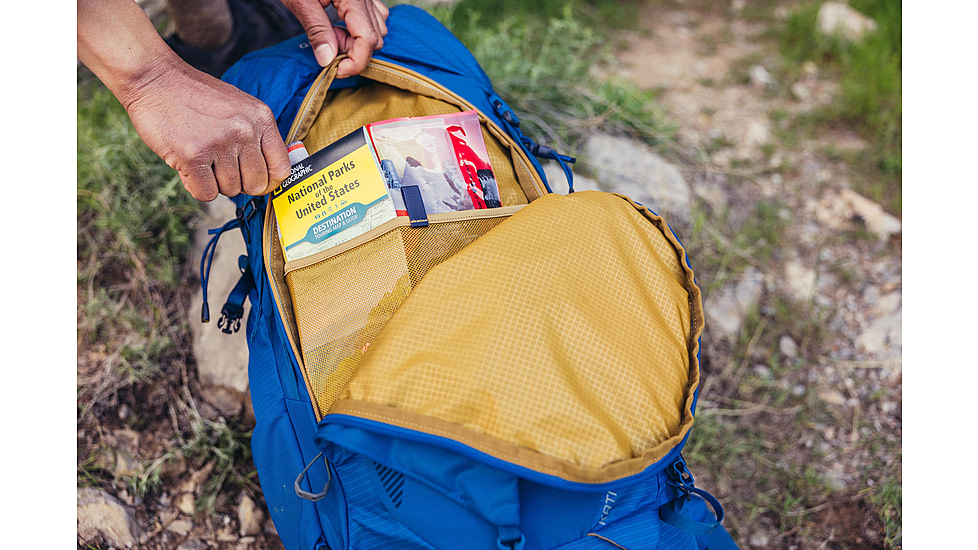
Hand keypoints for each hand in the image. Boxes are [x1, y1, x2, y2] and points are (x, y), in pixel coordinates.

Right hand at [124, 59, 290, 200]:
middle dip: (238, 182)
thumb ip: (257, 136)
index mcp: (261, 118)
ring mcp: (220, 143)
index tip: (255, 180)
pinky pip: (206, 194)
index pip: (281, 168)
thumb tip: (271, 176)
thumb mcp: (239, 107)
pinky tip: (189, 166)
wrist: (154, 78)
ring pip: (230, 190)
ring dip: (214, 182)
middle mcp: (245, 130)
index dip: (268, 181)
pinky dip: (196, 186)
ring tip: (202, 157)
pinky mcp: (193, 156)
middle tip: (220, 167)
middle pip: (256, 185)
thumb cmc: (195, 96)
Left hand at [281, 0, 388, 76]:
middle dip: (354, 51)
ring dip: (358, 41)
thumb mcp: (300, 1)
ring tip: (332, 35)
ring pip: (379, 28)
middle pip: (376, 38)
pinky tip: (341, 25)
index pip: (368, 41)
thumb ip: (317, 31)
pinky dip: (362, 27)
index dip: (355, 62)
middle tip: (328, 48)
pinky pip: (376, 15)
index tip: (336, 71)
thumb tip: (328, 60)